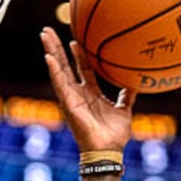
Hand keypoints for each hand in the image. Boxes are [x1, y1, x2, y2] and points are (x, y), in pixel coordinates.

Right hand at [40, 26, 135, 152]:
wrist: (108, 150)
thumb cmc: (115, 135)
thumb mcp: (125, 110)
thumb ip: (127, 95)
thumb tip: (137, 81)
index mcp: (90, 93)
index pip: (82, 68)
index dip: (78, 53)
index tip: (76, 38)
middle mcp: (78, 93)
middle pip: (65, 65)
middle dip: (57, 47)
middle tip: (49, 30)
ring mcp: (71, 98)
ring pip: (58, 70)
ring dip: (51, 51)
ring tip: (44, 34)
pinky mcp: (68, 104)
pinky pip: (60, 84)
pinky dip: (54, 70)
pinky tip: (48, 56)